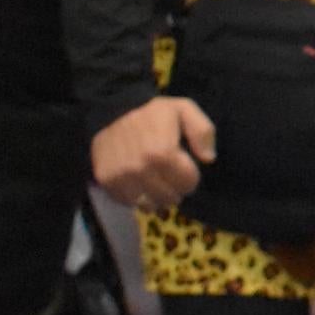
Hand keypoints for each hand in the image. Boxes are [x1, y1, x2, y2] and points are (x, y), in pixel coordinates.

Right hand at [92, 96, 216, 213]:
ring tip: (156, 181)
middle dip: (175, 189)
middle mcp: (140, 168)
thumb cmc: (152, 112)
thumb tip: (208, 158)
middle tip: (171, 175)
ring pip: (149, 204)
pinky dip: (137, 197)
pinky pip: (128, 202)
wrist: (112, 109)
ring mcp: (120, 176)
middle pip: (169, 197)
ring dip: (157, 197)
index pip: (187, 184)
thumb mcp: (184, 110)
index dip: (190, 178)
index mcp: (162, 152)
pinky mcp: (106, 181)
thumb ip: (202, 132)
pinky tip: (140, 183)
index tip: (186, 168)